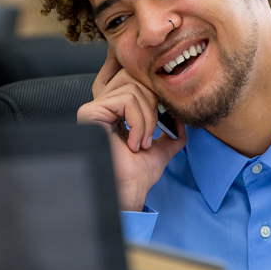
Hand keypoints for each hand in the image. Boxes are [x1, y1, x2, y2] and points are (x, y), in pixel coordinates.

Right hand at [77, 47, 186, 210]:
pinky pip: (126, 100)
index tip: (160, 125)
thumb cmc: (138, 174)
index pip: (140, 82)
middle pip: (137, 79)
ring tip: (142, 143)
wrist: (129, 190)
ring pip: (134, 89)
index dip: (156, 98)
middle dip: (153, 108)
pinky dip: (138, 123)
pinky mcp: (90, 112)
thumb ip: (171, 132)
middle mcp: (104, 106)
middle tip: (150, 137)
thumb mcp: (162, 148)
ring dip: (147, 120)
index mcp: (117, 111)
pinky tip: (133, 143)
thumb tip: (180, 117)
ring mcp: (95, 107)